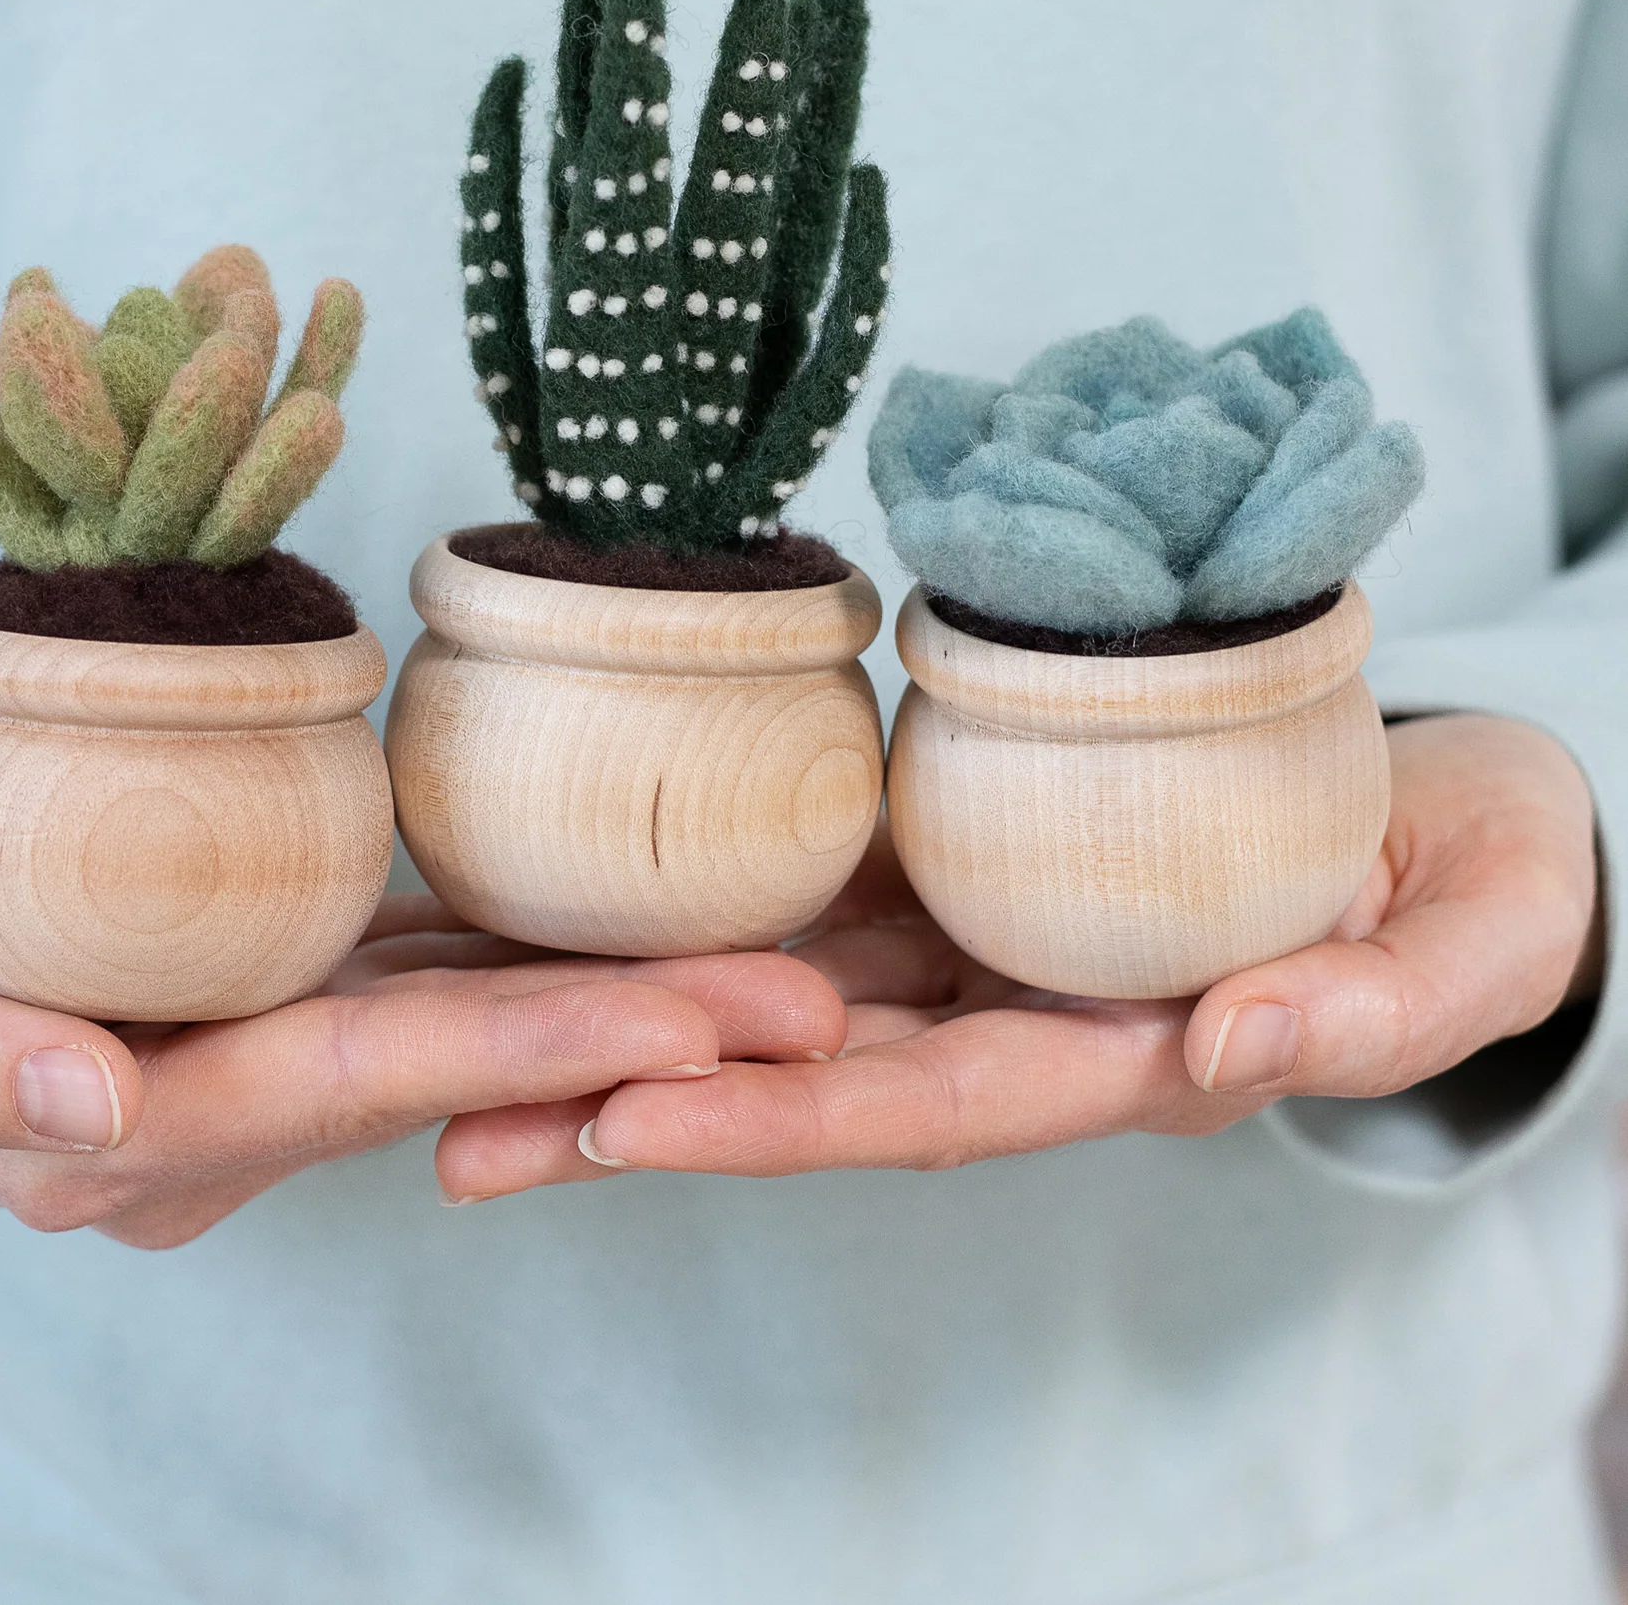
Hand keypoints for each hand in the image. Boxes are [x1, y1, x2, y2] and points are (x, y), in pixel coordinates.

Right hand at [0, 770, 843, 1245]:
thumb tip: (98, 1107)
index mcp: (131, 1131)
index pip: (359, 1087)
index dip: (531, 1058)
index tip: (694, 1032)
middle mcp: (220, 1106)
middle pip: (455, 1064)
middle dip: (637, 1037)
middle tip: (816, 1005)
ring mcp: (252, 1047)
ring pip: (460, 1014)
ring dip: (619, 992)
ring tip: (789, 963)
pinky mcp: (264, 975)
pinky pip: (416, 962)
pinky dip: (531, 944)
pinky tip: (637, 906)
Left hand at [437, 713, 1599, 1195]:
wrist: (1446, 795)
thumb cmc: (1474, 871)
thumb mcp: (1470, 940)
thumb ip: (1370, 1008)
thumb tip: (1241, 1047)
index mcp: (1118, 1059)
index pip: (925, 1107)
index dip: (779, 1118)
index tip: (628, 1123)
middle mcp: (1010, 1016)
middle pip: (801, 1073)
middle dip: (630, 1102)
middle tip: (452, 1126)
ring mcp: (965, 940)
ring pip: (773, 987)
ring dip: (618, 1014)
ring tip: (448, 1031)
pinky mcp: (941, 854)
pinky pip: (802, 882)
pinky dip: (683, 905)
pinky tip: (560, 904)